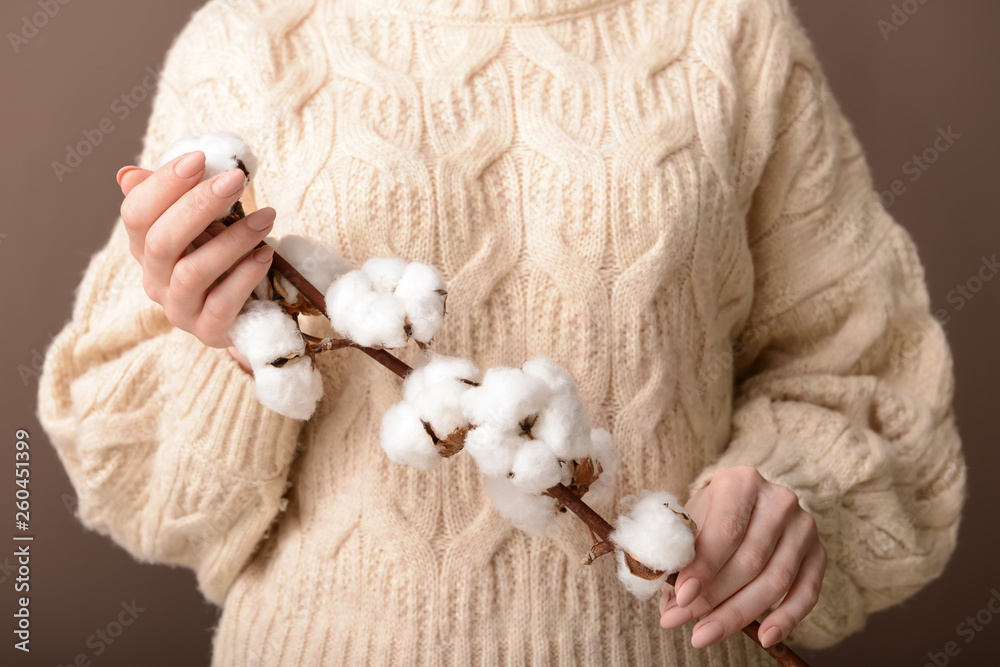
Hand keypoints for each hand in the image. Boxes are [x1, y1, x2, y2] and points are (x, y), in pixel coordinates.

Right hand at [117, 151, 275, 365]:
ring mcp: (180, 309)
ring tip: (266, 218)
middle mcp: (154, 280)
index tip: (200, 158)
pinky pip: (223, 303)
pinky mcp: (209, 331)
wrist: (247, 312)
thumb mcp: (199, 225)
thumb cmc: (222, 259)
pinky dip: (246, 275)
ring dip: (232, 240)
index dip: (163, 184)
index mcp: (145, 248)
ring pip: (192, 272)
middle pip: (161, 241)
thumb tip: (127, 174)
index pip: (136, 214)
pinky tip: (265, 253)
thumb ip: (172, 199)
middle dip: (198, 205)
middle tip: (236, 180)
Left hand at [659, 466, 826, 649]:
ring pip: (776, 581)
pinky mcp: (819, 553)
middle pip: (750, 560)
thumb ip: (681, 556)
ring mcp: (804, 527)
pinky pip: (807, 593)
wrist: (748, 502)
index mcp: (742, 482)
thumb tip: (672, 605)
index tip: (682, 596)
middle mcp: (779, 501)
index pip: (726, 530)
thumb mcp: (692, 521)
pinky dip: (787, 619)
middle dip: (715, 598)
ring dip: (739, 614)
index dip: (704, 567)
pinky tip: (764, 637)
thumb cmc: (712, 514)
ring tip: (707, 634)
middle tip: (685, 622)